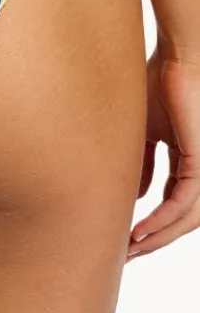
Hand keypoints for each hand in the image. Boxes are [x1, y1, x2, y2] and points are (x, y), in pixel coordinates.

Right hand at [127, 46, 199, 260]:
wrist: (178, 57)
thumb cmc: (158, 81)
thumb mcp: (144, 131)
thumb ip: (140, 163)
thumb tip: (134, 196)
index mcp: (188, 159)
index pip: (172, 201)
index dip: (150, 221)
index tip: (124, 236)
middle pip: (181, 217)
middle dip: (153, 239)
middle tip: (125, 255)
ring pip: (186, 218)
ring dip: (158, 237)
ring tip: (130, 249)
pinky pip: (184, 204)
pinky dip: (161, 220)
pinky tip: (141, 230)